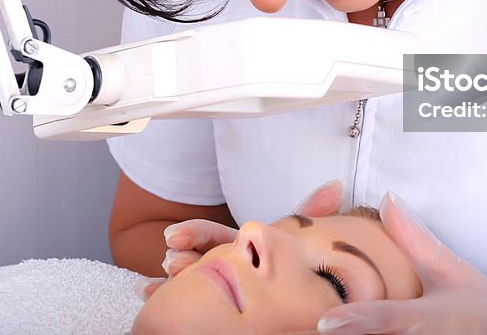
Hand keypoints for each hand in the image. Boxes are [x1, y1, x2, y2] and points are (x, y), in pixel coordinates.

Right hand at [136, 179, 345, 300]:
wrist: (282, 296)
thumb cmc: (280, 257)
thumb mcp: (291, 234)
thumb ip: (308, 212)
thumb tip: (335, 186)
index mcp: (239, 245)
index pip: (212, 236)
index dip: (193, 233)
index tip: (174, 236)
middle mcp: (222, 263)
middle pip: (196, 257)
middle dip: (181, 256)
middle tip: (171, 260)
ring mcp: (214, 283)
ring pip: (190, 278)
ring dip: (175, 278)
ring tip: (159, 284)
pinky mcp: (210, 301)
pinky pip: (188, 299)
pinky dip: (168, 295)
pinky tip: (150, 296)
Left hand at [313, 192, 486, 334]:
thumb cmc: (485, 312)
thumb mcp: (452, 273)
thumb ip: (415, 241)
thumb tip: (387, 201)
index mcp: (427, 319)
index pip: (388, 320)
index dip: (358, 321)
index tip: (328, 322)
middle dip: (349, 333)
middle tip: (319, 325)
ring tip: (329, 330)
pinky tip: (355, 333)